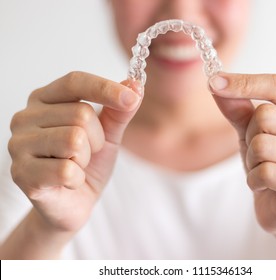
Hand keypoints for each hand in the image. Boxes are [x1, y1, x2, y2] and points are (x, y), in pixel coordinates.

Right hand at [8, 71, 141, 232]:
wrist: (74, 203)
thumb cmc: (88, 164)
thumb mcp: (108, 134)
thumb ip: (119, 110)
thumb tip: (135, 84)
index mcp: (45, 100)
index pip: (75, 82)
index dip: (105, 88)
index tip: (131, 98)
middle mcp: (26, 117)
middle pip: (80, 114)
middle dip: (97, 139)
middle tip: (88, 153)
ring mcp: (19, 145)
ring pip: (73, 140)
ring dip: (86, 158)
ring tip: (76, 165)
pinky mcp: (21, 173)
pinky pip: (66, 169)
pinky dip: (77, 179)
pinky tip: (68, 182)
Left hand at [210, 72, 275, 235]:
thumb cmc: (272, 162)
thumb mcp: (252, 131)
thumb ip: (238, 108)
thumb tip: (215, 81)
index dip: (244, 83)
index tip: (213, 82)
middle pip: (266, 116)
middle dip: (250, 136)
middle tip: (258, 153)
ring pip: (262, 145)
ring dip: (251, 161)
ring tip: (263, 169)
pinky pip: (265, 172)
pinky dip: (254, 180)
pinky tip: (266, 185)